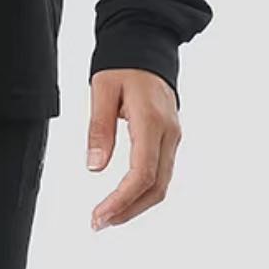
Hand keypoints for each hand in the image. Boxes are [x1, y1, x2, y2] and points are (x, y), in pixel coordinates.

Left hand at [86, 68, 180, 230]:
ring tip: (107, 216)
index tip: (99, 215)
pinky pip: (161, 173)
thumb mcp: (103, 89)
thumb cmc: (124, 64)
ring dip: (136, 205)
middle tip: (99, 223)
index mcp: (152, 121)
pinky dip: (143, 191)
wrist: (147, 46)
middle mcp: (169, 134)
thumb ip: (100, 128)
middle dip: (128, 211)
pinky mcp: (170, 138)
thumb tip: (95, 167)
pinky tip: (125, 198)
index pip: (142, 174)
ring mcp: (173, 137)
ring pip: (161, 184)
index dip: (121, 201)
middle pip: (155, 187)